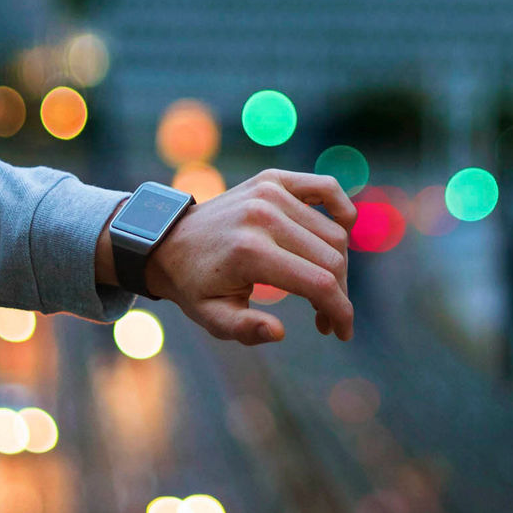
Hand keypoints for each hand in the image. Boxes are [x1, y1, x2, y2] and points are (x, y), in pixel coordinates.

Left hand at [145, 169, 356, 345]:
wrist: (169, 241)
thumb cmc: (195, 285)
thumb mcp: (212, 317)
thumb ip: (245, 330)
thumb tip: (279, 332)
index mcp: (250, 252)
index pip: (319, 283)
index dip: (340, 312)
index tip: (342, 333)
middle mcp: (263, 216)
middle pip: (332, 259)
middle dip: (339, 294)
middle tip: (326, 318)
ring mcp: (269, 192)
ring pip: (333, 232)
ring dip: (338, 265)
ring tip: (321, 290)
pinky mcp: (272, 179)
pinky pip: (326, 188)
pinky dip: (342, 210)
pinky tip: (343, 231)